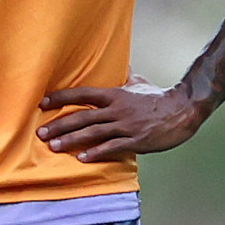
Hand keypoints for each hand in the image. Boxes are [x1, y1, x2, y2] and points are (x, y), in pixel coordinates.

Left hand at [37, 74, 204, 161]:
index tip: (43, 102)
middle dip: (59, 124)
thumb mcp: (139, 84)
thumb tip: (121, 67)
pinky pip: (112, 147)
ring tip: (53, 147)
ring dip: (71, 140)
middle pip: (83, 116)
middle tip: (40, 132)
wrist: (184, 110)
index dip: (62, 98)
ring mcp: (126, 125)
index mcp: (115, 95)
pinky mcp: (136, 140)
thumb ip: (125, 78)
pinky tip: (82, 158)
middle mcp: (117, 109)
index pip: (83, 94)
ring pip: (93, 132)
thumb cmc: (160, 97)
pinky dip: (96, 152)